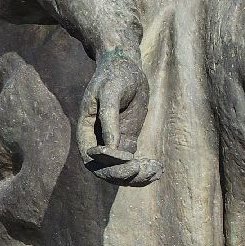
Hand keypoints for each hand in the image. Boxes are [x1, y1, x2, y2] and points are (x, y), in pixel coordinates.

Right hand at [77, 48, 161, 185]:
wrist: (125, 67)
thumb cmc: (115, 76)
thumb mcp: (111, 91)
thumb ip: (109, 116)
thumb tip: (111, 145)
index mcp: (86, 130)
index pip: (91, 158)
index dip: (107, 164)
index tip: (129, 158)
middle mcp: (98, 141)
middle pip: (105, 170)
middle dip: (122, 175)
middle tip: (143, 168)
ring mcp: (113, 143)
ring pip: (119, 171)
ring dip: (136, 178)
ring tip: (156, 172)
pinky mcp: (127, 141)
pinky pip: (132, 163)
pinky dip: (144, 170)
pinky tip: (158, 169)